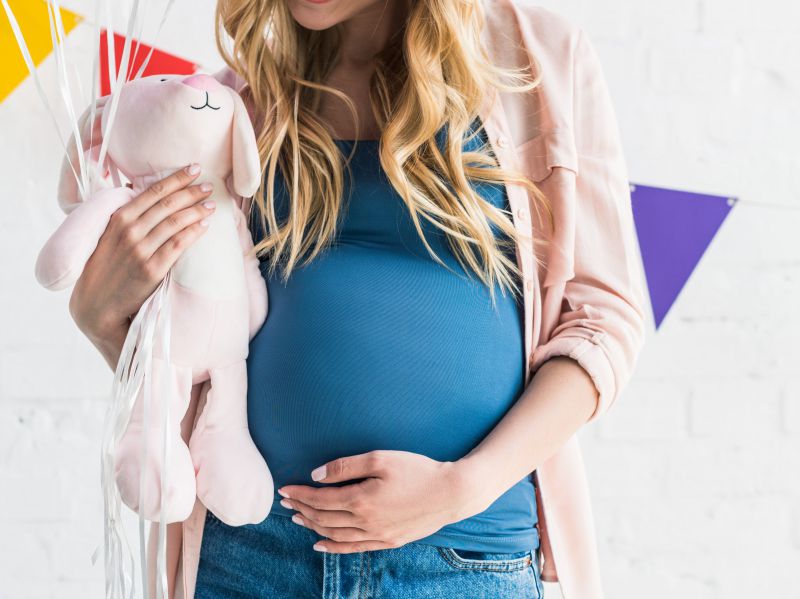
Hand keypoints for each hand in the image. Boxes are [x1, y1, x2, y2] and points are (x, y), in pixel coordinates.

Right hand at [69, 164, 215, 364]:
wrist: (96, 302)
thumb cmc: (105, 265)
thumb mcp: (109, 234)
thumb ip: (127, 216)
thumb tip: (146, 193)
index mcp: (118, 218)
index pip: (152, 192)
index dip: (175, 178)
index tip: (194, 168)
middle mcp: (129, 231)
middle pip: (167, 204)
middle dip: (191, 192)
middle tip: (208, 185)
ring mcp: (141, 250)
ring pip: (175, 223)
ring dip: (196, 210)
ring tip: (211, 204)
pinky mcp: (152, 269)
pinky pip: (178, 245)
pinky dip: (193, 232)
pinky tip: (205, 225)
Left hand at [276, 450, 489, 553]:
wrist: (450, 493)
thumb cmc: (417, 470)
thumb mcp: (381, 458)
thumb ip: (346, 466)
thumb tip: (317, 475)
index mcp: (361, 500)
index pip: (320, 499)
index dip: (300, 494)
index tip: (285, 488)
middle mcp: (365, 522)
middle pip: (323, 518)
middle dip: (302, 509)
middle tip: (287, 502)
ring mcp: (377, 535)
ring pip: (334, 535)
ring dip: (312, 527)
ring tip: (298, 518)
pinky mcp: (388, 541)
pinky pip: (353, 548)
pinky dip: (333, 547)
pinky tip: (320, 543)